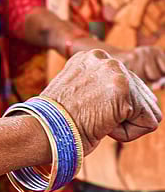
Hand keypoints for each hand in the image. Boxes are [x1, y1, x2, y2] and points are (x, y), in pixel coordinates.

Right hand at [41, 49, 160, 153]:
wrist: (43, 130)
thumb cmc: (56, 120)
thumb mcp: (77, 91)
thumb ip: (101, 87)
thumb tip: (139, 100)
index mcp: (91, 58)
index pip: (124, 84)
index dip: (110, 106)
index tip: (86, 110)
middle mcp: (105, 59)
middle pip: (139, 94)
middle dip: (121, 113)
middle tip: (91, 118)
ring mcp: (115, 73)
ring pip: (146, 109)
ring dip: (125, 123)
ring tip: (97, 121)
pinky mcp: (125, 92)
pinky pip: (149, 122)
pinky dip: (129, 133)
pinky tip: (104, 126)